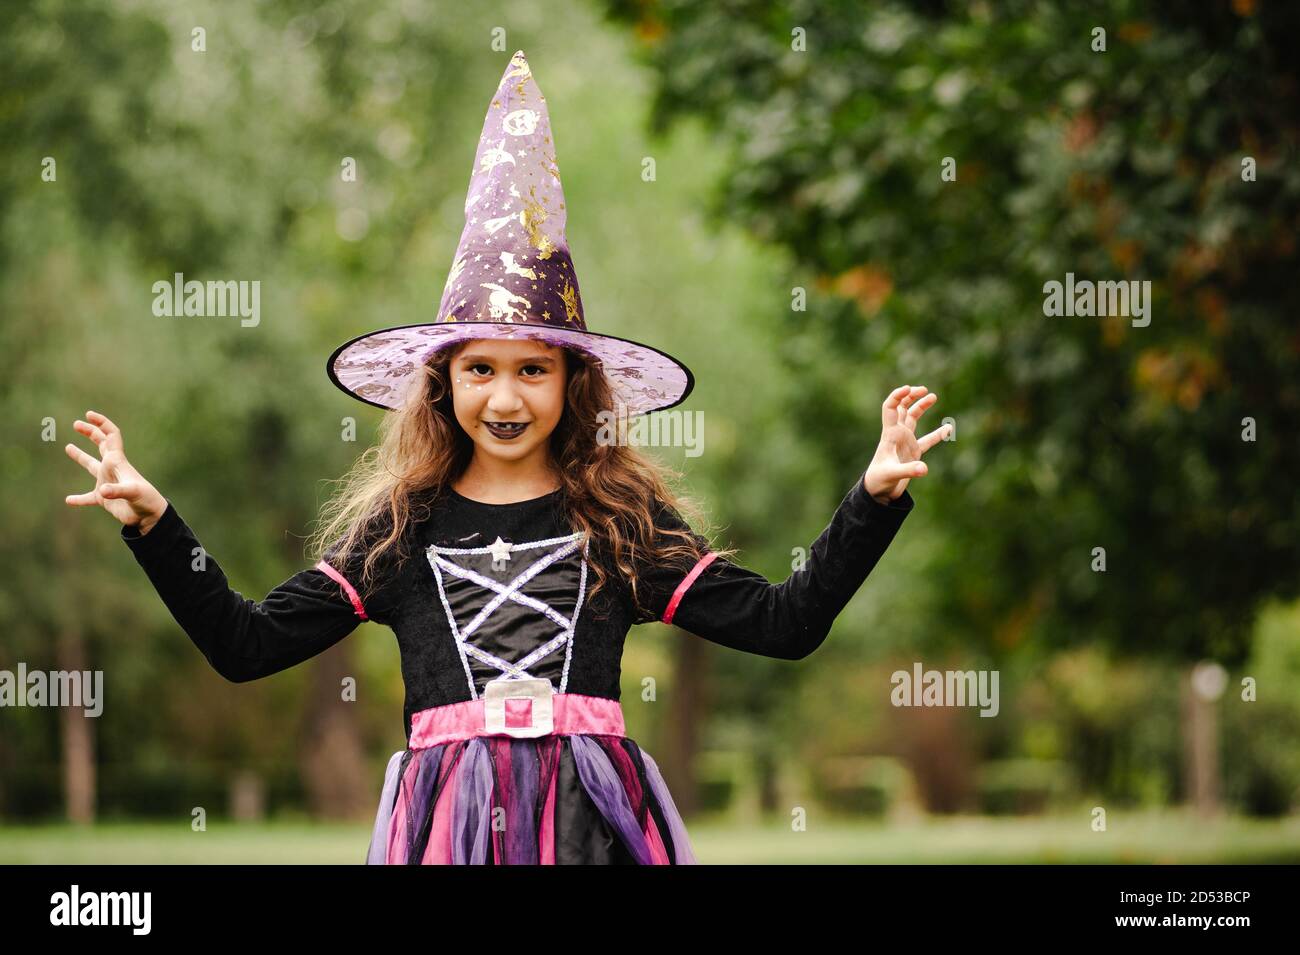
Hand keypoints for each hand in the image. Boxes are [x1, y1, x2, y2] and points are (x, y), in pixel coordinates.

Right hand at [64, 410, 168, 533]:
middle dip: (91, 432)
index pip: (110, 436)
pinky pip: (87, 497)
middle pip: (101, 444)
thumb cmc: (145, 500)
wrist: (150, 516)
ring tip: (68, 447)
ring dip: (80, 456)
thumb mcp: (132, 493)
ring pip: (91, 465)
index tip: (88, 415)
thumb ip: (117, 490)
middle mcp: (111, 469)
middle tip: (76, 424)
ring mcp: (107, 483)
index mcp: (118, 462)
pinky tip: (69, 500)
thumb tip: (103, 491)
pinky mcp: (104, 498)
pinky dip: (79, 498)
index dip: (101, 423)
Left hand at [863, 385, 950, 503]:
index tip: (908, 388)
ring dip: (921, 406)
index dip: (897, 395)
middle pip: (902, 407)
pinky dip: (937, 434)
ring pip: (913, 418)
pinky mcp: (913, 452)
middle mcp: (897, 434)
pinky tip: (948, 428)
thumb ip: (908, 470)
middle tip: (924, 390)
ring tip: (933, 396)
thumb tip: (923, 469)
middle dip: (911, 396)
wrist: (878, 491)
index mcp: (890, 434)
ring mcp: (905, 442)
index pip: (890, 407)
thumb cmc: (879, 480)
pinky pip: (927, 440)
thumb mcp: (892, 474)